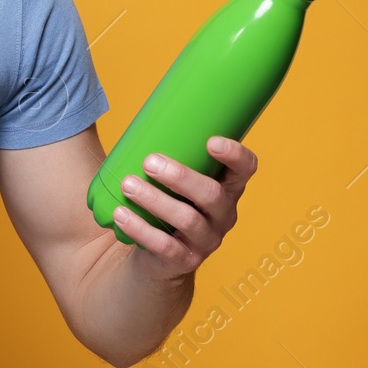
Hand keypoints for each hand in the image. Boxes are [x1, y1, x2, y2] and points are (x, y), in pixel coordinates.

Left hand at [111, 137, 256, 281]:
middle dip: (181, 177)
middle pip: (212, 195)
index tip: (211, 140)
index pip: (246, 170)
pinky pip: (166, 247)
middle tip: (149, 161)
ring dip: (155, 201)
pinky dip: (141, 229)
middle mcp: (223, 214)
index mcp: (226, 187)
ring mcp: (206, 240)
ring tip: (128, 184)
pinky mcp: (184, 260)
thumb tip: (142, 106)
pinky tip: (121, 215)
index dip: (236, 155)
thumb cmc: (166, 199)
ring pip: (188, 220)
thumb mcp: (173, 174)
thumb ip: (167, 147)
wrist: (157, 252)